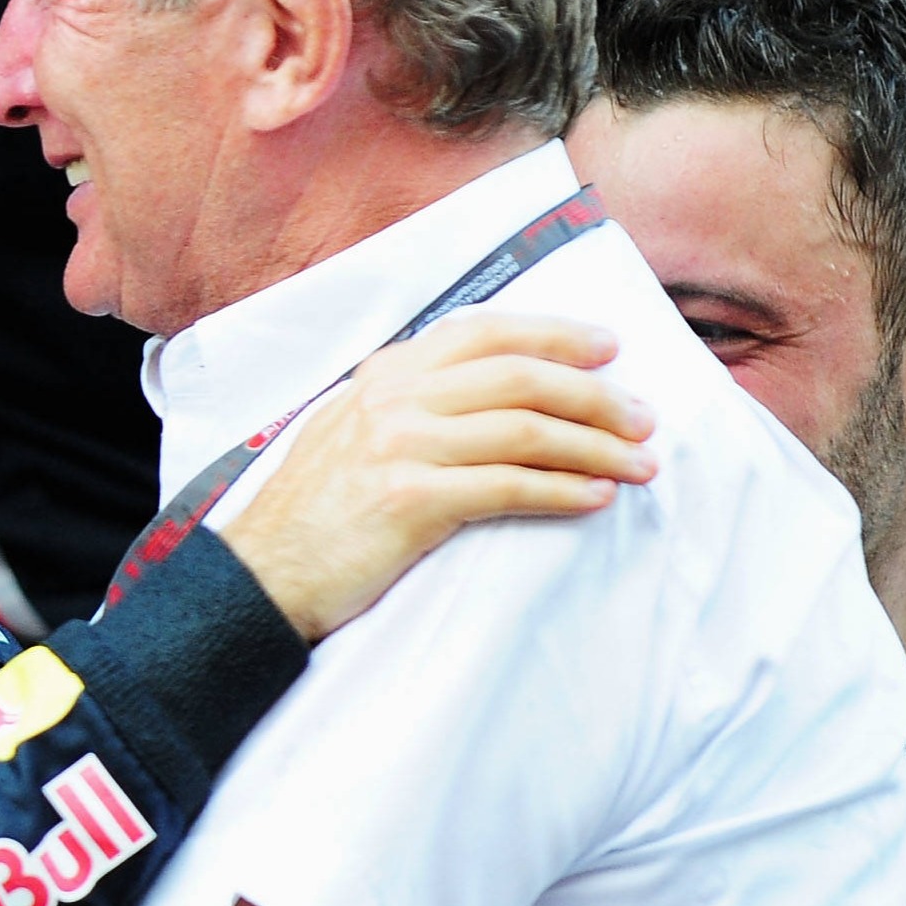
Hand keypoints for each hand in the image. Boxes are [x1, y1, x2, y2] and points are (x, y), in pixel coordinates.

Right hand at [222, 312, 655, 641]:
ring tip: (640, 463)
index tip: (609, 348)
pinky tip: (595, 498)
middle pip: (519, 376)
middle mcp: (394, 398)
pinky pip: (507, 487)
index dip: (555, 334)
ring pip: (525, 429)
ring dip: (595, 445)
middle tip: (645, 416)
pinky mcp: (409, 501)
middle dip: (595, 394)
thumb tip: (485, 394)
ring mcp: (400, 446)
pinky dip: (562, 490)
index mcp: (385, 373)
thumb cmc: (313, 514)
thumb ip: (408, 402)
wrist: (260, 575)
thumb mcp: (349, 430)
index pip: (484, 331)